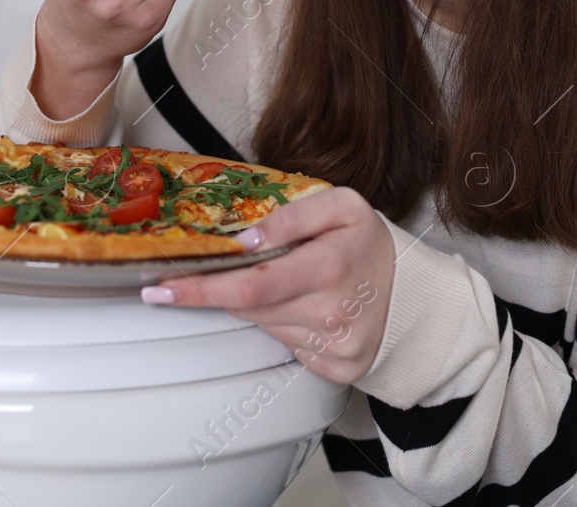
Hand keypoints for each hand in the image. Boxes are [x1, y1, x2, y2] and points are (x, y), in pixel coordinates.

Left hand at [143, 187, 394, 383]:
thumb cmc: (373, 245)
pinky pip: (286, 346)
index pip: (250, 286)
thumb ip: (291, 215)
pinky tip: (306, 307)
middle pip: (250, 307)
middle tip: (216, 272)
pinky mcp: (335, 369)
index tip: (160, 287)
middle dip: (226, 289)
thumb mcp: (341, 206)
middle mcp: (332, 314)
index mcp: (330, 268)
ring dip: (260, 304)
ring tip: (290, 281)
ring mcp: (334, 347)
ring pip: (264, 326)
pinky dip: (283, 324)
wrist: (416, 294)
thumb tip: (244, 240)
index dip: (200, 289)